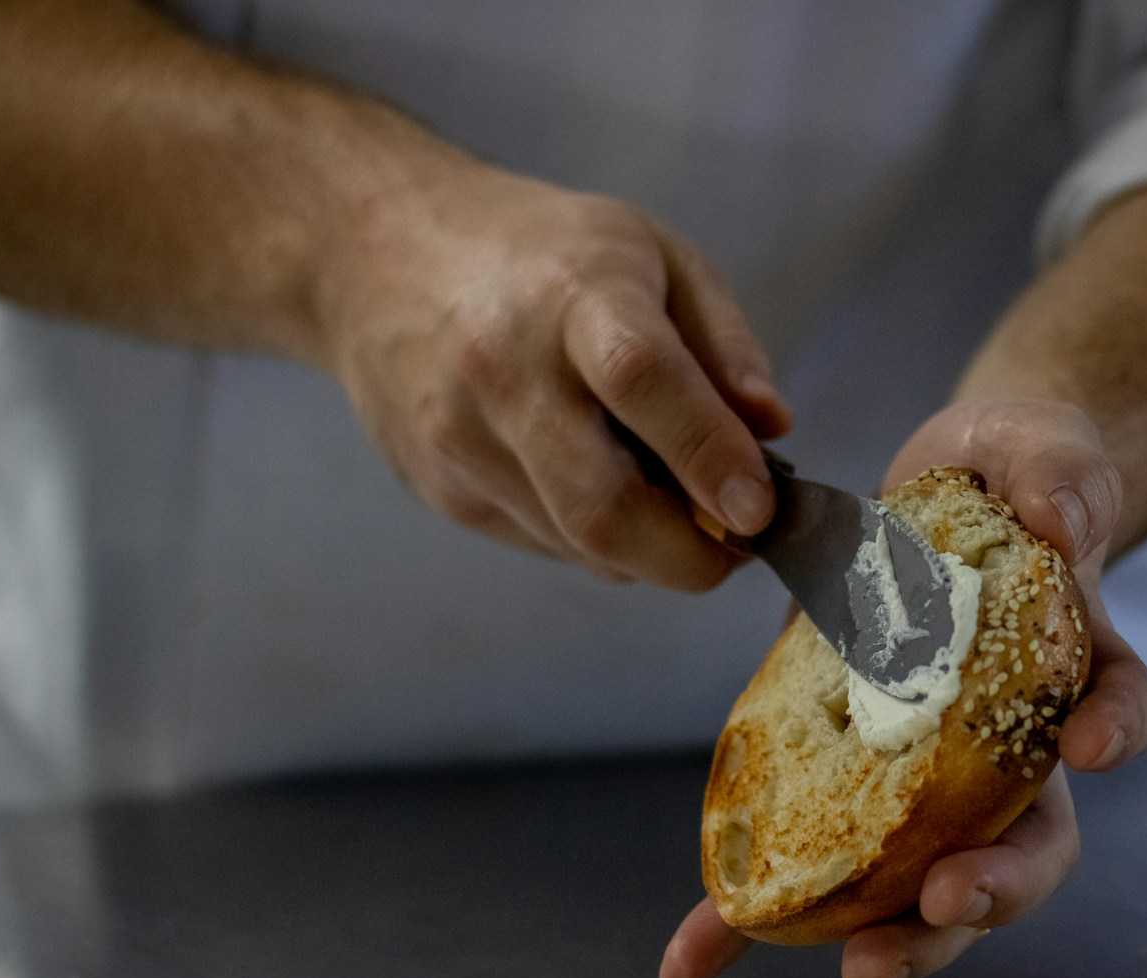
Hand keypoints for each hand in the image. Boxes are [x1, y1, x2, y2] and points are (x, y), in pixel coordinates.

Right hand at [320, 159, 790, 588]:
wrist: (374, 251)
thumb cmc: (540, 252)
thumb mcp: (655, 255)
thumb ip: (724, 343)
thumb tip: (771, 431)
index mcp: (573, 297)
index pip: (642, 381)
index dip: (708, 454)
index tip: (760, 510)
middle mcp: (504, 375)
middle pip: (601, 507)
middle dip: (690, 556)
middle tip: (738, 544)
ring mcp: (461, 442)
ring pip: (581, 544)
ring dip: (650, 547)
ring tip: (669, 493)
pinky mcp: (440, 489)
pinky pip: (546, 544)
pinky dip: (597, 539)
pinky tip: (598, 480)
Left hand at [659, 399, 1146, 977]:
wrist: (946, 484)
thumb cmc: (1011, 472)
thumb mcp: (1039, 449)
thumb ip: (1057, 476)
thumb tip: (1064, 526)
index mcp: (1066, 669)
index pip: (1112, 710)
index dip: (1112, 734)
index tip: (1089, 747)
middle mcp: (1004, 749)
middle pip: (1022, 845)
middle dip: (989, 891)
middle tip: (944, 902)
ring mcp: (921, 779)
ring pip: (920, 884)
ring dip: (891, 938)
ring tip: (850, 968)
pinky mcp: (836, 779)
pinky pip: (797, 862)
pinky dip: (742, 926)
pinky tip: (691, 968)